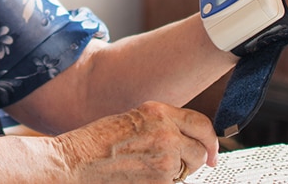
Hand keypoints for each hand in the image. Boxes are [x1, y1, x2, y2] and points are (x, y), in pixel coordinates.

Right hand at [51, 101, 216, 182]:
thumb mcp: (133, 120)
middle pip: (200, 150)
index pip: (201, 123)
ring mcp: (165, 159)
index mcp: (158, 112)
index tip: (212, 151)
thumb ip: (161, 125)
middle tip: (179, 165)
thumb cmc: (95, 142)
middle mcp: (166, 133)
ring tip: (149, 169)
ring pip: (189, 170)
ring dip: (177, 173)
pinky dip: (164, 183)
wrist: (75, 162)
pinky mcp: (161, 182)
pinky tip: (142, 178)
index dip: (210, 139)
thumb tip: (186, 139)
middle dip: (194, 160)